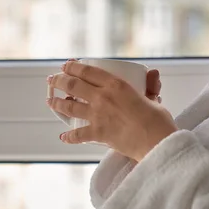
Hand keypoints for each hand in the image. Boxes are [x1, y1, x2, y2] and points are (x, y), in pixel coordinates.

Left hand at [46, 60, 177, 161]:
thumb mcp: (153, 98)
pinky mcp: (98, 133)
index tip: (66, 65)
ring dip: (57, 103)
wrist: (156, 142)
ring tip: (50, 101)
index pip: (88, 70)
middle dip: (59, 81)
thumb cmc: (157, 120)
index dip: (74, 66)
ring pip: (70, 106)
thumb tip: (153, 73)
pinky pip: (78, 135)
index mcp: (116, 85)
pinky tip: (63, 136)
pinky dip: (69, 136)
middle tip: (52, 80)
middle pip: (73, 85)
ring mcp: (98, 115)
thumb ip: (149, 86)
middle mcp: (103, 97)